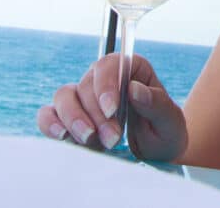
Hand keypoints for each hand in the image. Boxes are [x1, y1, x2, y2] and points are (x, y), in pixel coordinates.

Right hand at [37, 53, 187, 161]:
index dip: (106, 85)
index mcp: (131, 69)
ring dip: (73, 120)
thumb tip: (134, 88)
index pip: (109, 64)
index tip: (111, 110)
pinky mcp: (69, 118)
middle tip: (113, 139)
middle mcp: (104, 79)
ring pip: (64, 96)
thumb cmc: (165, 133)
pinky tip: (62, 136)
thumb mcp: (170, 122)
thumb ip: (156, 104)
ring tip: (89, 140)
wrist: (155, 155)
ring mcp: (84, 98)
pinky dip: (50, 124)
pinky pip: (49, 114)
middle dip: (96, 115)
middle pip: (86, 85)